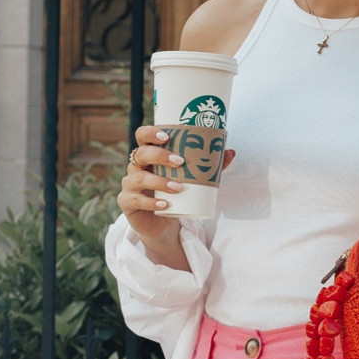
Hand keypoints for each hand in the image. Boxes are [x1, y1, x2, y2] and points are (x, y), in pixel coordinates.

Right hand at [117, 125, 233, 269]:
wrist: (164, 225)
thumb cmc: (176, 195)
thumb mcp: (192, 179)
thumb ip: (210, 166)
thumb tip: (231, 152)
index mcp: (149, 155)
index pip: (142, 136)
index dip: (150, 133)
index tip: (166, 136)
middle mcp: (136, 167)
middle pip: (141, 154)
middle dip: (160, 155)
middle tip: (180, 162)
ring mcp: (129, 185)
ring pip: (138, 178)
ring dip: (159, 181)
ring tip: (178, 187)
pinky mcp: (127, 203)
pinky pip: (135, 200)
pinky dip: (151, 202)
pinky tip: (164, 205)